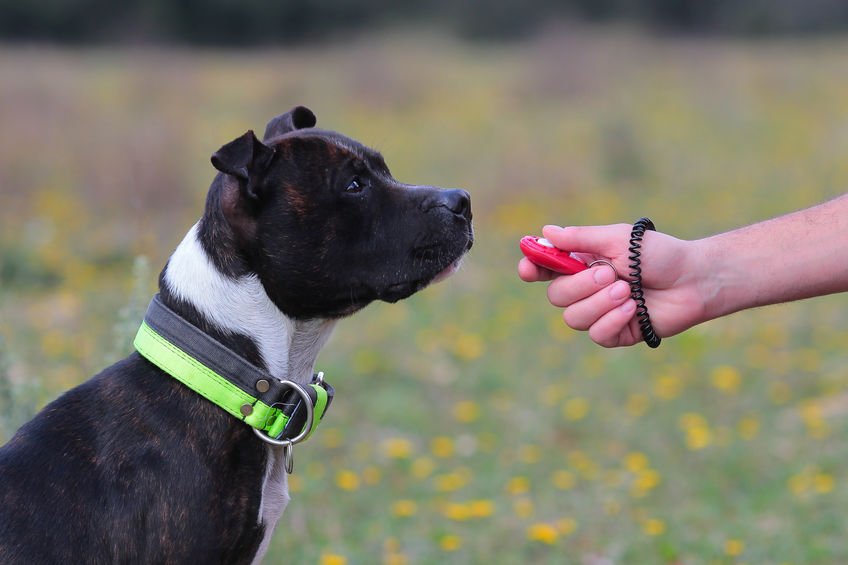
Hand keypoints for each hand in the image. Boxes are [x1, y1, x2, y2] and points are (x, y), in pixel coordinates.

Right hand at [519, 224, 707, 346]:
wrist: (694, 279)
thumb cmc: (659, 254)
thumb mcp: (618, 239)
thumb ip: (581, 238)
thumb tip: (546, 232)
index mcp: (582, 263)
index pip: (545, 269)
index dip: (532, 269)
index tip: (529, 268)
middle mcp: (586, 289)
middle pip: (556, 296)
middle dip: (581, 286)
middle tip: (610, 273)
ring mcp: (600, 312)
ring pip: (573, 318)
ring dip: (600, 303)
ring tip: (628, 290)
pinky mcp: (616, 333)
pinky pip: (596, 334)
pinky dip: (613, 320)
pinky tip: (634, 308)